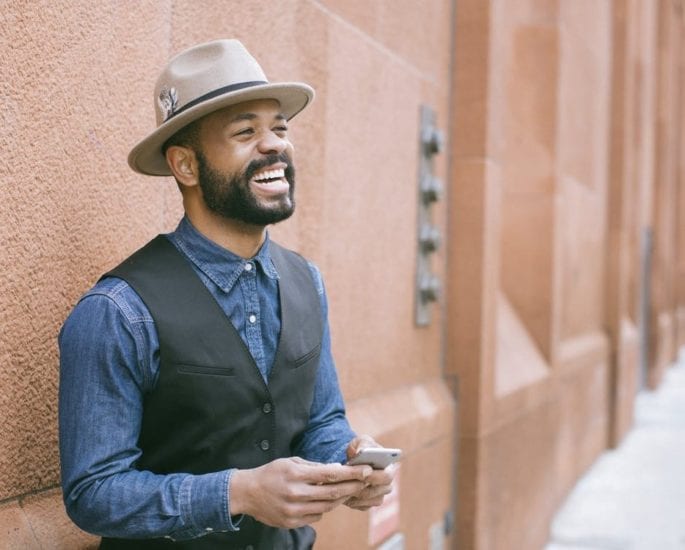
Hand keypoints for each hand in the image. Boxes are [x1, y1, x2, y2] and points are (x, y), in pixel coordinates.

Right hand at [230, 457, 371, 528]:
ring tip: (350, 491)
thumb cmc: (271, 473)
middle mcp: (295, 494)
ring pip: (326, 507)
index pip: (330, 474)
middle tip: (366, 482)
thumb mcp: (291, 462)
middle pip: (332, 493)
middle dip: (352, 487)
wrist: (247, 493)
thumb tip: (337, 469)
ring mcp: (293, 511)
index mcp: (296, 475)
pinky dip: (324, 509)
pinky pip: (315, 517)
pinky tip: (327, 501)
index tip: (366, 470)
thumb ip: (314, 466)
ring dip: (340, 499)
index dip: (351, 473)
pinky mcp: (291, 523)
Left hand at [344, 435, 398, 510]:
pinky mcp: (368, 504)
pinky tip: (342, 492)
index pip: (387, 475)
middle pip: (379, 490)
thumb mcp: (360, 442)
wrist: (351, 461)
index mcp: (390, 468)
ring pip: (368, 499)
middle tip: (349, 481)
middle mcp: (387, 484)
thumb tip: (360, 451)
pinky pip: (361, 505)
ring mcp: (379, 496)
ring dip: (355, 493)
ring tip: (342, 486)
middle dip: (363, 485)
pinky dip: (352, 500)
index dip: (375, 475)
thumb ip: (361, 444)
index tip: (363, 472)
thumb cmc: (359, 448)